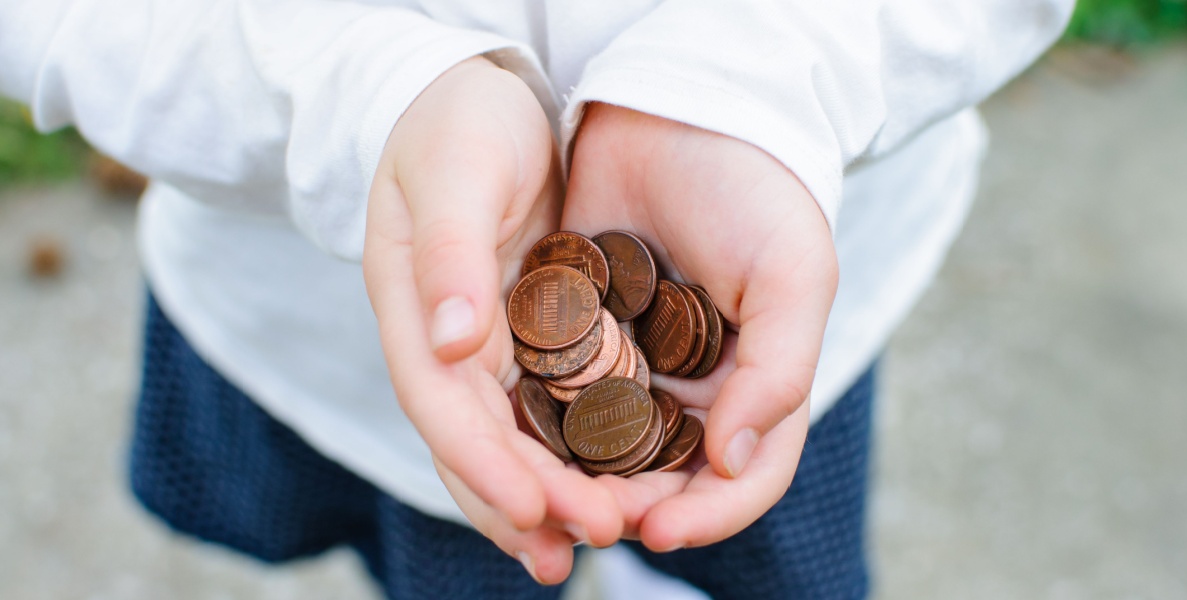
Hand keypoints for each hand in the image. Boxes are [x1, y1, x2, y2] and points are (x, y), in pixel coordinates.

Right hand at [362, 58, 621, 582]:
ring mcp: (481, 344)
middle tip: (590, 542)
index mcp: (413, 307)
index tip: (534, 510)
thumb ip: (449, 255)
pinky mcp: (524, 336)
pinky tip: (604, 489)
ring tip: (593, 546)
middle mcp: (443, 341)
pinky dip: (567, 454)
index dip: (484, 464)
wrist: (479, 97)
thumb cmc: (459, 121)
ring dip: (544, 498)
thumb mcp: (455, 170)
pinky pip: (542, 409)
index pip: (444, 404)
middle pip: (475, 441)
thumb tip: (451, 345)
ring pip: (506, 439)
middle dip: (527, 500)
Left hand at [561, 104, 837, 549]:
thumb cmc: (756, 190)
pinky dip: (537, 422)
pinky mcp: (571, 332)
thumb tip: (732, 459)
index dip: (710, 514)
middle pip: (664, 477)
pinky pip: (551, 390)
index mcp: (753, 383)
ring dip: (577, 480)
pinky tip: (510, 439)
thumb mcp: (793, 273)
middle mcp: (690, 386)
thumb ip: (780, 369)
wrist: (678, 106)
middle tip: (589, 519)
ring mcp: (629, 362)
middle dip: (631, 507)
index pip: (744, 476)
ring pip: (601, 447)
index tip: (662, 530)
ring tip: (543, 496)